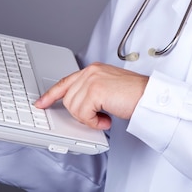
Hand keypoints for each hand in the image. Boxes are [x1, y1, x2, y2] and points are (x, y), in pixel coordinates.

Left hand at [34, 62, 148, 129]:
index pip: (66, 81)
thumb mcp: (109, 88)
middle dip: (80, 113)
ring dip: (89, 118)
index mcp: (93, 69)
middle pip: (68, 98)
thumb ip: (92, 91)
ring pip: (74, 107)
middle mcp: (91, 71)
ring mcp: (92, 79)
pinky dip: (94, 122)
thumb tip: (79, 106)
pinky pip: (83, 114)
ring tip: (105, 116)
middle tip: (98, 116)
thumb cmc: (135, 94)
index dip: (52, 94)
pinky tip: (106, 119)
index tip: (42, 102)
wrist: (149, 96)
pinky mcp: (95, 91)